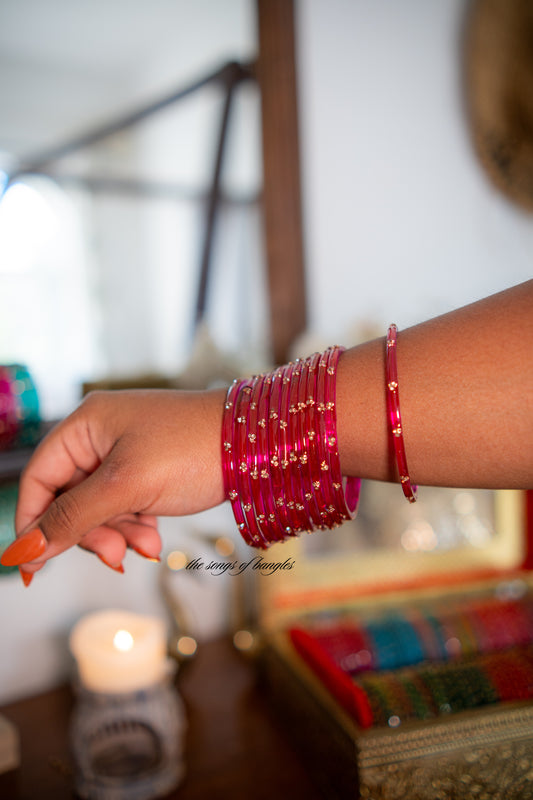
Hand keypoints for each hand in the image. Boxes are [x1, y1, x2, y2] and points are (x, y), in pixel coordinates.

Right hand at [2, 388, 225, 578]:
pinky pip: (124, 507)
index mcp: (85, 425)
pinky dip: (135, 527)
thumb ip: (73, 518)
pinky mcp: (148, 469)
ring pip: (98, 508)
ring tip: (146, 547)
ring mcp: (126, 452)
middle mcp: (100, 435)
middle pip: (68, 498)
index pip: (39, 478)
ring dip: (117, 534)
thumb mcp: (126, 487)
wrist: (257, 442)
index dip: (33, 522)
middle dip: (90, 532)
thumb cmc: (192, 450)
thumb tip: (24, 550)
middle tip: (115, 555)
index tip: (32, 565)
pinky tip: (154, 540)